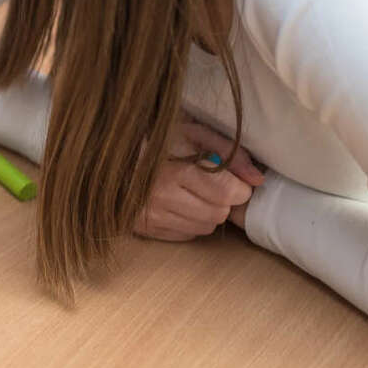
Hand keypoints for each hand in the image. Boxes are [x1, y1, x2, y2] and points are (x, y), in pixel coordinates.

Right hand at [134, 119, 264, 241]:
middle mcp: (161, 199)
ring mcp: (152, 217)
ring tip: (192, 193)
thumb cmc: (153, 139)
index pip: (226, 192)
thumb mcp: (190, 133)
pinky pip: (187, 234)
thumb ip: (228, 151)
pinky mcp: (146, 230)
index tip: (232, 179)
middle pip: (219, 213)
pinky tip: (178, 203)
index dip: (237, 187)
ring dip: (207, 212)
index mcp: (173, 172)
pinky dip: (190, 221)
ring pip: (206, 227)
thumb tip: (258, 179)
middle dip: (222, 200)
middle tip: (208, 184)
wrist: (109, 155)